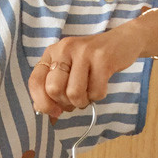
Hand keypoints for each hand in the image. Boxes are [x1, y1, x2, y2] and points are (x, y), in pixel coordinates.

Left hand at [28, 26, 143, 121]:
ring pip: (74, 93)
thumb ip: (53, 90)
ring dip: (82, 101)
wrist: (123, 42)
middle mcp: (64, 48)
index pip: (35, 82)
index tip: (54, 111)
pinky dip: (98, 96)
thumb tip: (46, 116)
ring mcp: (83, 52)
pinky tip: (101, 84)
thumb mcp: (68, 71)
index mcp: (52, 53)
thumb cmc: (91, 62)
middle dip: (65, 102)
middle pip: (53, 89)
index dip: (42, 102)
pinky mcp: (103, 58)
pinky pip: (95, 92)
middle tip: (75, 98)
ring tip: (88, 92)